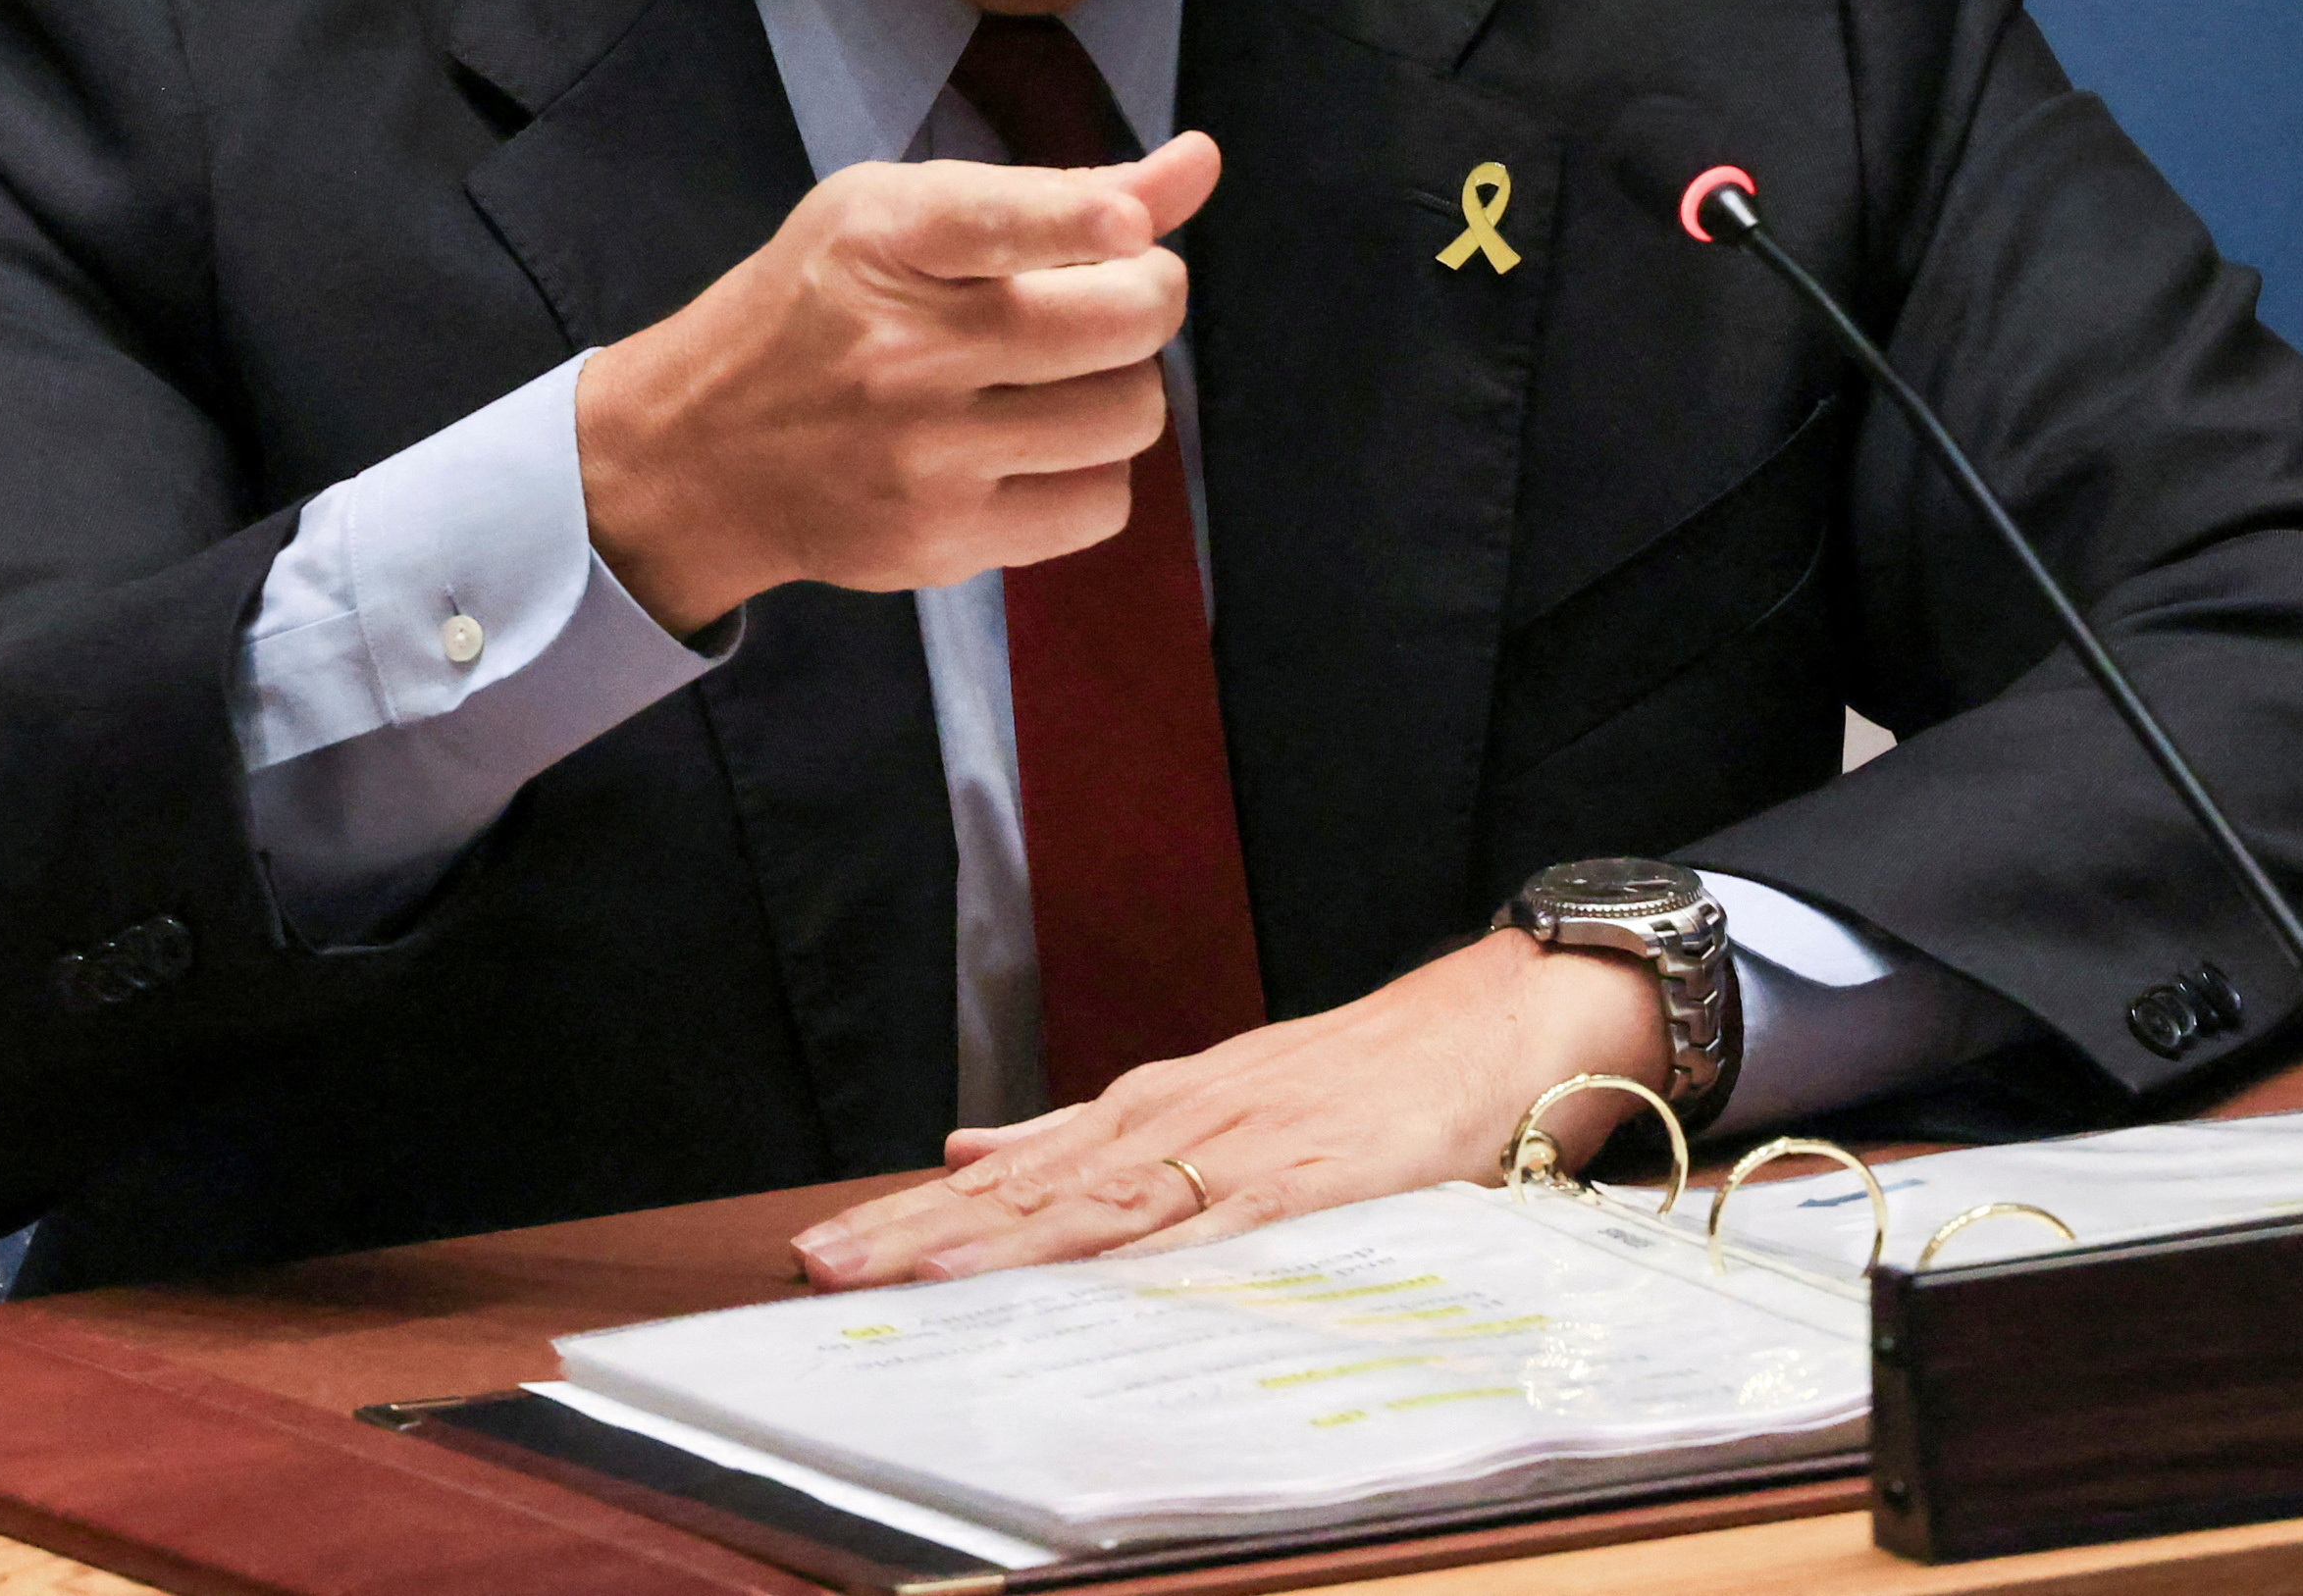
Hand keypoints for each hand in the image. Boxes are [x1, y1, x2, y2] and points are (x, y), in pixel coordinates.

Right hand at [576, 130, 1219, 637]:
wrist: (700, 451)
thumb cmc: (819, 307)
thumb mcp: (899, 214)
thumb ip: (1054, 193)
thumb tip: (1200, 164)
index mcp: (886, 240)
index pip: (1001, 223)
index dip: (1088, 222)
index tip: (1129, 229)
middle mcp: (904, 351)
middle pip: (1118, 326)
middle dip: (1150, 297)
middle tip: (1117, 295)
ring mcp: (925, 458)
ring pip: (1130, 415)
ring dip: (1125, 385)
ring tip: (1067, 374)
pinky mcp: (943, 543)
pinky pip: (1101, 504)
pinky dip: (1096, 469)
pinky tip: (1041, 446)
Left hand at [790, 933, 1663, 1286]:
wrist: (1483, 1029)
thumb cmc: (1348, 1077)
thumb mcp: (1200, 1095)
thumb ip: (1084, 1133)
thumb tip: (963, 1149)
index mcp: (1144, 1111)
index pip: (1005, 1176)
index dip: (910, 1218)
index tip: (821, 1252)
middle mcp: (1172, 1124)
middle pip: (1024, 1191)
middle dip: (917, 1235)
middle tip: (819, 1266)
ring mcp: (1233, 1152)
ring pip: (1093, 1206)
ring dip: (996, 1243)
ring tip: (907, 1273)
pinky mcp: (1303, 1184)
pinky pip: (1210, 1231)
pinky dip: (1140, 1256)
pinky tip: (1080, 1272)